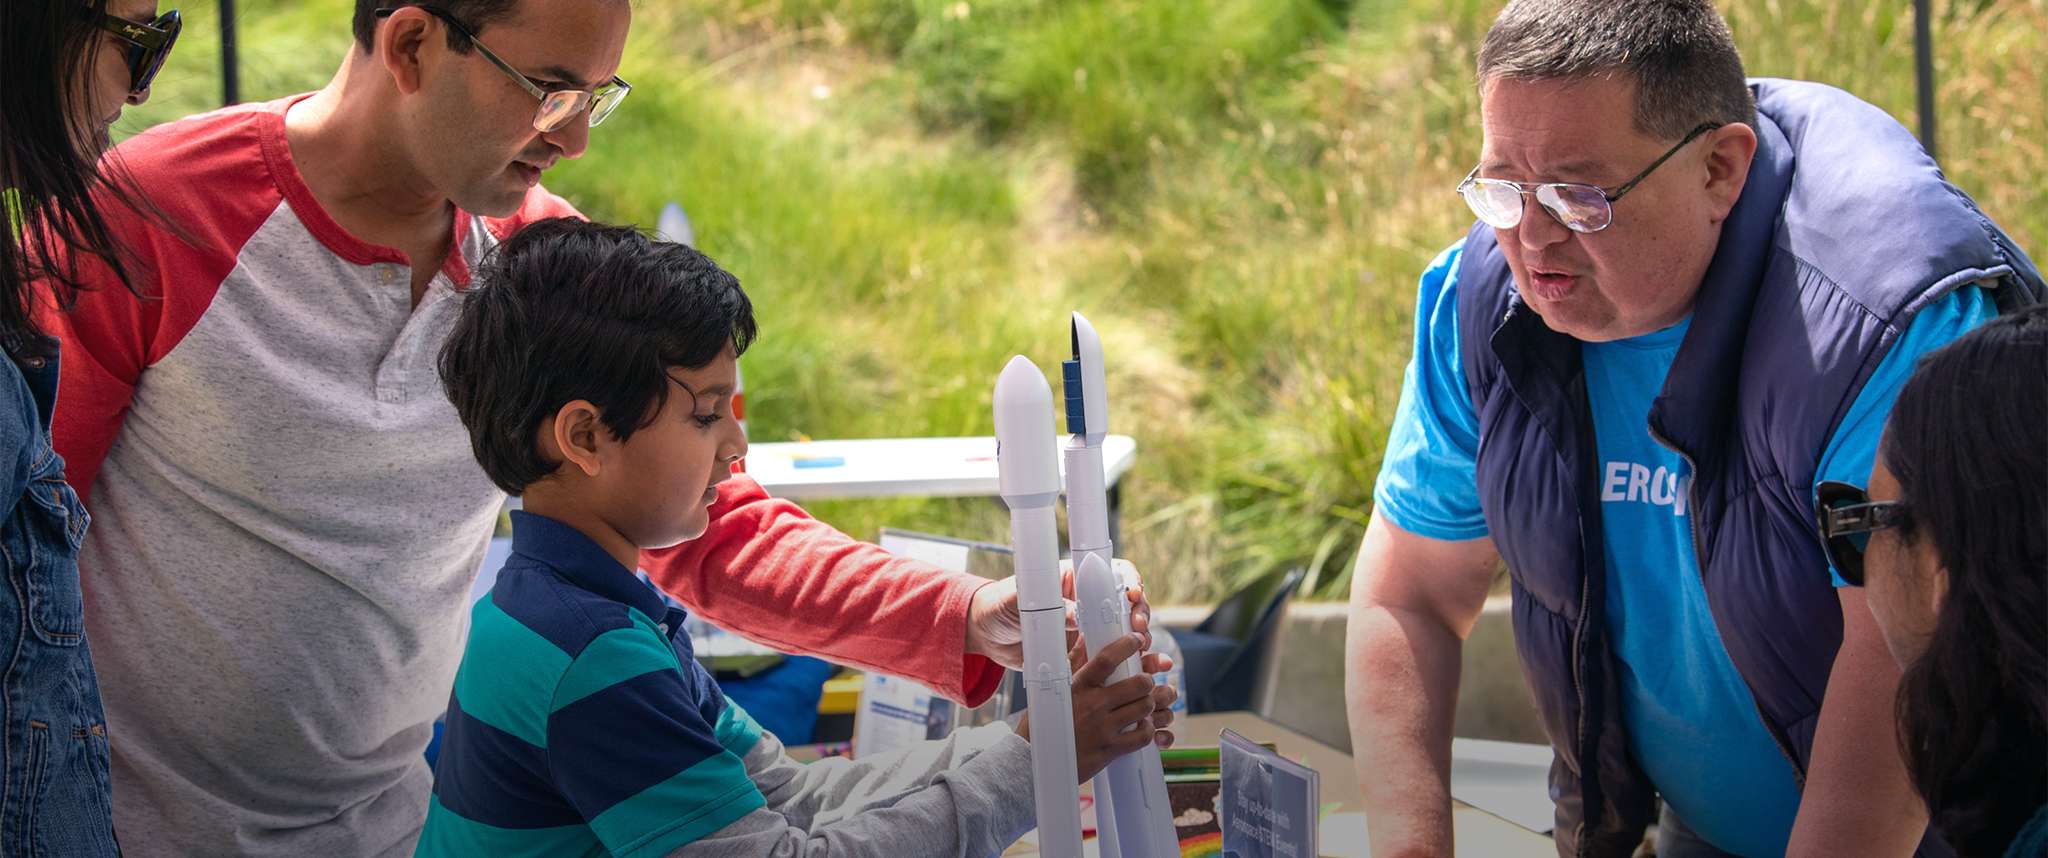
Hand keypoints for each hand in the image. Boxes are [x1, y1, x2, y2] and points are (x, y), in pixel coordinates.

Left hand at [966, 559, 1165, 674]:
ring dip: (1139, 639)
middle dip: (1140, 613)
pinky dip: (1127, 662)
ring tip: (1141, 649)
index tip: (1134, 596)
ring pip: (1125, 630)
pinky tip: (1138, 669)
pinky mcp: (1082, 652)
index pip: (1113, 573)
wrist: (986, 635)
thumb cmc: (1000, 605)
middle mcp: (1087, 602)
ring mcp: (1087, 627)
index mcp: (1075, 579)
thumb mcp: (1020, 600)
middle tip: (1138, 628)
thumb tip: (1077, 616)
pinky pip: (1110, 656)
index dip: (1130, 581)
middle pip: (1127, 603)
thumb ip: (1049, 606)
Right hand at [1017, 633, 1175, 782]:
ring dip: (1155, 704)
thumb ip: (1073, 663)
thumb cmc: (1043, 722)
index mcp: (1078, 687)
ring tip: (1154, 702)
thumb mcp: (1053, 689)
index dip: (1127, 646)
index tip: (1138, 640)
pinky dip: (1149, 729)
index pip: (1107, 658)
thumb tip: (1084, 637)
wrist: (1031, 761)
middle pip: (1137, 684)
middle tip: (1149, 682)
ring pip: (1144, 708)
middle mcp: (1093, 705)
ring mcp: (1103, 728)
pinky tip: (1144, 725)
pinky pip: (1142, 736)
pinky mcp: (1109, 750)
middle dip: (1149, 680)